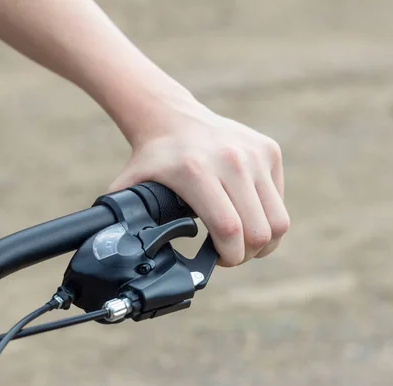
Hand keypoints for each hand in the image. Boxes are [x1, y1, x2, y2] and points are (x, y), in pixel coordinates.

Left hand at [109, 102, 289, 266]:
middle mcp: (231, 160)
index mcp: (196, 172)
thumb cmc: (153, 160)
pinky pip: (279, 200)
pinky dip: (267, 215)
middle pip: (260, 231)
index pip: (229, 229)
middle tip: (231, 254)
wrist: (172, 117)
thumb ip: (122, 221)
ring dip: (264, 242)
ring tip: (244, 241)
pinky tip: (246, 213)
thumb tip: (114, 255)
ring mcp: (255, 154)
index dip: (229, 257)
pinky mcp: (269, 150)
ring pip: (278, 221)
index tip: (218, 260)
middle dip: (247, 255)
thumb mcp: (131, 189)